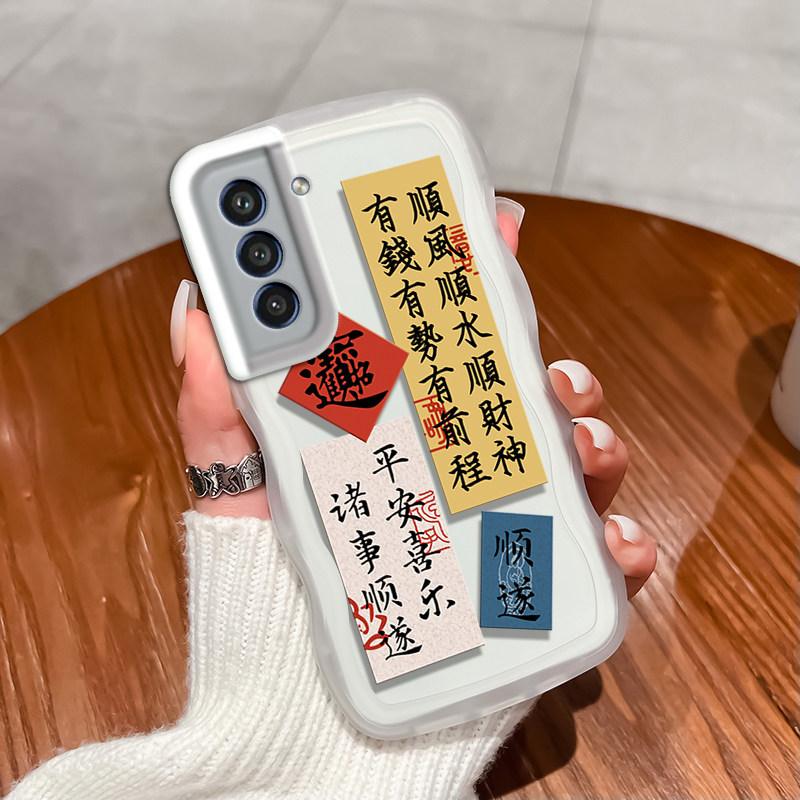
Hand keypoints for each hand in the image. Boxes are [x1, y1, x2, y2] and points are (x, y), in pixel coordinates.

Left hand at [173, 197, 655, 597]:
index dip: (471, 279)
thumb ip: (216, 409)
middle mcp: (452, 467)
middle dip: (549, 365)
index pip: (441, 344)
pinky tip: (612, 541)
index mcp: (393, 429)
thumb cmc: (271, 591)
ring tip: (577, 446)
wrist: (304, 705)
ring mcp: (494, 524)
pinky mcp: (524, 589)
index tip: (490, 223)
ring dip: (592, 440)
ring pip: (571, 463)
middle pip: (523, 395)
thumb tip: (199, 315)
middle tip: (546, 367)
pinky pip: (590, 560)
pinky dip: (616, 543)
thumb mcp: (238, 493)